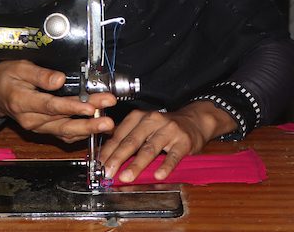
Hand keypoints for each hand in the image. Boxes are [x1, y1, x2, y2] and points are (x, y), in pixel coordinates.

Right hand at [0, 60, 116, 142]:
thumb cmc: (5, 79)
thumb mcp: (18, 68)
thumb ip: (39, 74)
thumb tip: (59, 79)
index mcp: (22, 102)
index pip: (51, 106)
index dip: (72, 108)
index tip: (90, 106)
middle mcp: (31, 119)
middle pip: (63, 123)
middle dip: (88, 122)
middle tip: (107, 119)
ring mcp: (38, 127)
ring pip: (66, 132)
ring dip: (88, 129)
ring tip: (107, 124)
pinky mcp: (45, 130)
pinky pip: (64, 136)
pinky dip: (81, 134)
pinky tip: (96, 128)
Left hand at [98, 101, 236, 183]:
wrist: (194, 121)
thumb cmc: (164, 128)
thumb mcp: (144, 127)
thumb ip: (128, 140)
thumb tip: (107, 160)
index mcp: (138, 117)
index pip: (119, 135)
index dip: (108, 151)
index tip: (99, 165)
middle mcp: (152, 120)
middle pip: (131, 141)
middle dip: (118, 158)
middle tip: (108, 172)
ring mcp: (168, 130)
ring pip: (150, 149)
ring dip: (137, 165)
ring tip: (127, 177)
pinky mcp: (183, 141)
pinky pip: (173, 155)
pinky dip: (165, 166)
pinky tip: (159, 175)